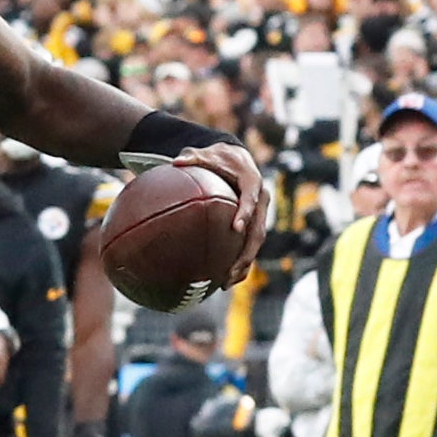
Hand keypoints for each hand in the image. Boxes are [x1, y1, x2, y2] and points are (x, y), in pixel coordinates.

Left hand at [171, 141, 269, 286]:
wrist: (237, 159)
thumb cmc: (219, 157)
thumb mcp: (207, 154)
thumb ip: (193, 157)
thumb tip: (176, 161)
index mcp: (252, 182)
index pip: (252, 198)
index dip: (246, 213)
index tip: (236, 228)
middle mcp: (261, 200)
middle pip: (258, 229)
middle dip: (247, 252)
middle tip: (231, 269)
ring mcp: (259, 214)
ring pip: (256, 242)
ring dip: (244, 264)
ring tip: (227, 282)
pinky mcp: (254, 223)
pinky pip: (250, 245)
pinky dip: (241, 263)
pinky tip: (226, 280)